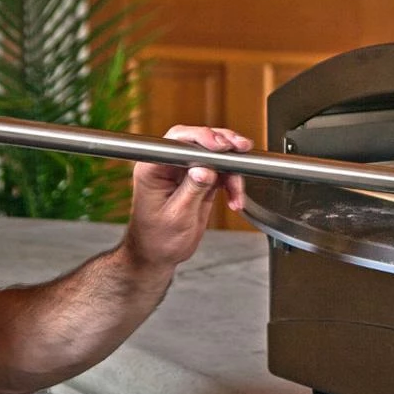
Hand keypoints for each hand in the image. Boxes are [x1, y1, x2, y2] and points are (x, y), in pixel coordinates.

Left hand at [124, 124, 252, 269]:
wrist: (158, 256)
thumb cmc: (157, 240)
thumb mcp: (177, 217)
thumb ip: (192, 190)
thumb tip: (206, 169)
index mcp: (153, 169)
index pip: (177, 141)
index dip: (201, 138)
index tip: (220, 146)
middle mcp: (168, 165)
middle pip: (198, 142)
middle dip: (223, 146)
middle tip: (241, 149)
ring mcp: (184, 172)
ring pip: (214, 156)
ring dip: (232, 170)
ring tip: (238, 191)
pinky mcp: (199, 180)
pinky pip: (221, 172)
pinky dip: (232, 183)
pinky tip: (235, 200)